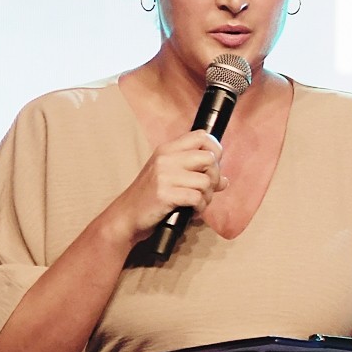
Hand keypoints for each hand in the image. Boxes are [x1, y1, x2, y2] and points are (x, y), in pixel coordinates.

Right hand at [104, 130, 227, 245]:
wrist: (127, 215)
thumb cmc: (151, 196)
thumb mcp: (171, 177)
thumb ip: (197, 174)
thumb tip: (225, 181)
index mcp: (167, 149)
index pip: (201, 136)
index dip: (215, 149)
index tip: (213, 166)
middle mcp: (166, 158)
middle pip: (209, 158)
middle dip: (215, 176)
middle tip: (207, 189)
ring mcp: (164, 175)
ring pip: (207, 181)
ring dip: (208, 196)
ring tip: (198, 202)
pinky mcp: (165, 194)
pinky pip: (198, 197)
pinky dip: (200, 207)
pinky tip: (192, 210)